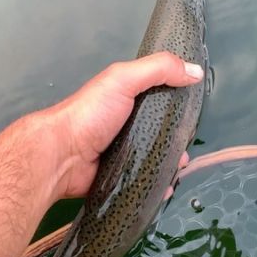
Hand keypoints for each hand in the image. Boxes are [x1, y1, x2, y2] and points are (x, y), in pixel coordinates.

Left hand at [42, 51, 203, 199]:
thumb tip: (195, 71)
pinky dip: (158, 184)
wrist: (61, 156)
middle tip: (186, 148)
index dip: (178, 103)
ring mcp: (123, 151)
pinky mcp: (120, 175)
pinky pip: (144, 180)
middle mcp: (126, 123)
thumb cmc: (90, 113)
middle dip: (177, 140)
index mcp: (127, 98)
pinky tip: (167, 187)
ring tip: (179, 168)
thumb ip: (159, 69)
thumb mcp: (123, 79)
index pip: (160, 97)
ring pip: (155, 157)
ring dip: (171, 164)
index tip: (195, 113)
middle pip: (161, 130)